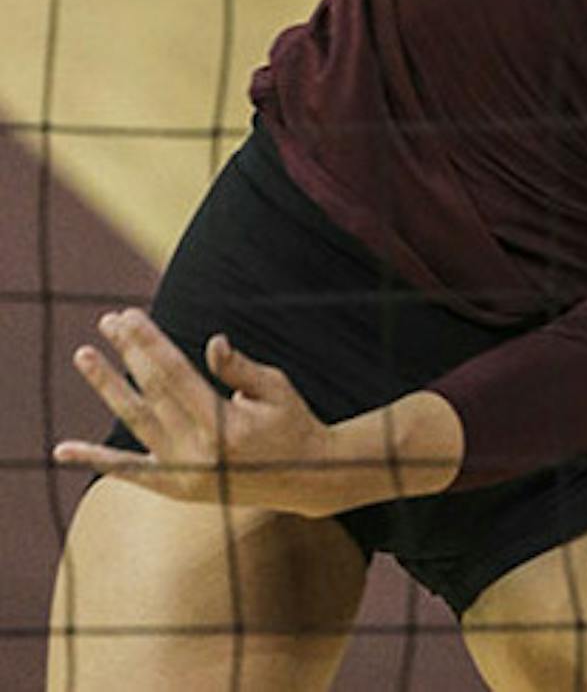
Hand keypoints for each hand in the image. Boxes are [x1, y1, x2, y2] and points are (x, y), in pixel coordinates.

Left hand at [53, 309, 340, 516]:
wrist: (305, 480)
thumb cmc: (292, 422)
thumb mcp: (275, 387)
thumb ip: (239, 368)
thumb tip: (212, 344)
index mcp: (223, 425)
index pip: (174, 374)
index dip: (149, 342)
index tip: (129, 316)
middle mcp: (197, 453)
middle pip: (152, 391)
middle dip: (128, 352)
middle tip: (107, 320)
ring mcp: (183, 474)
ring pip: (136, 422)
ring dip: (108, 386)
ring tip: (84, 355)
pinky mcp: (176, 488)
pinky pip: (130, 471)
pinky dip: (96, 459)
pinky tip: (64, 449)